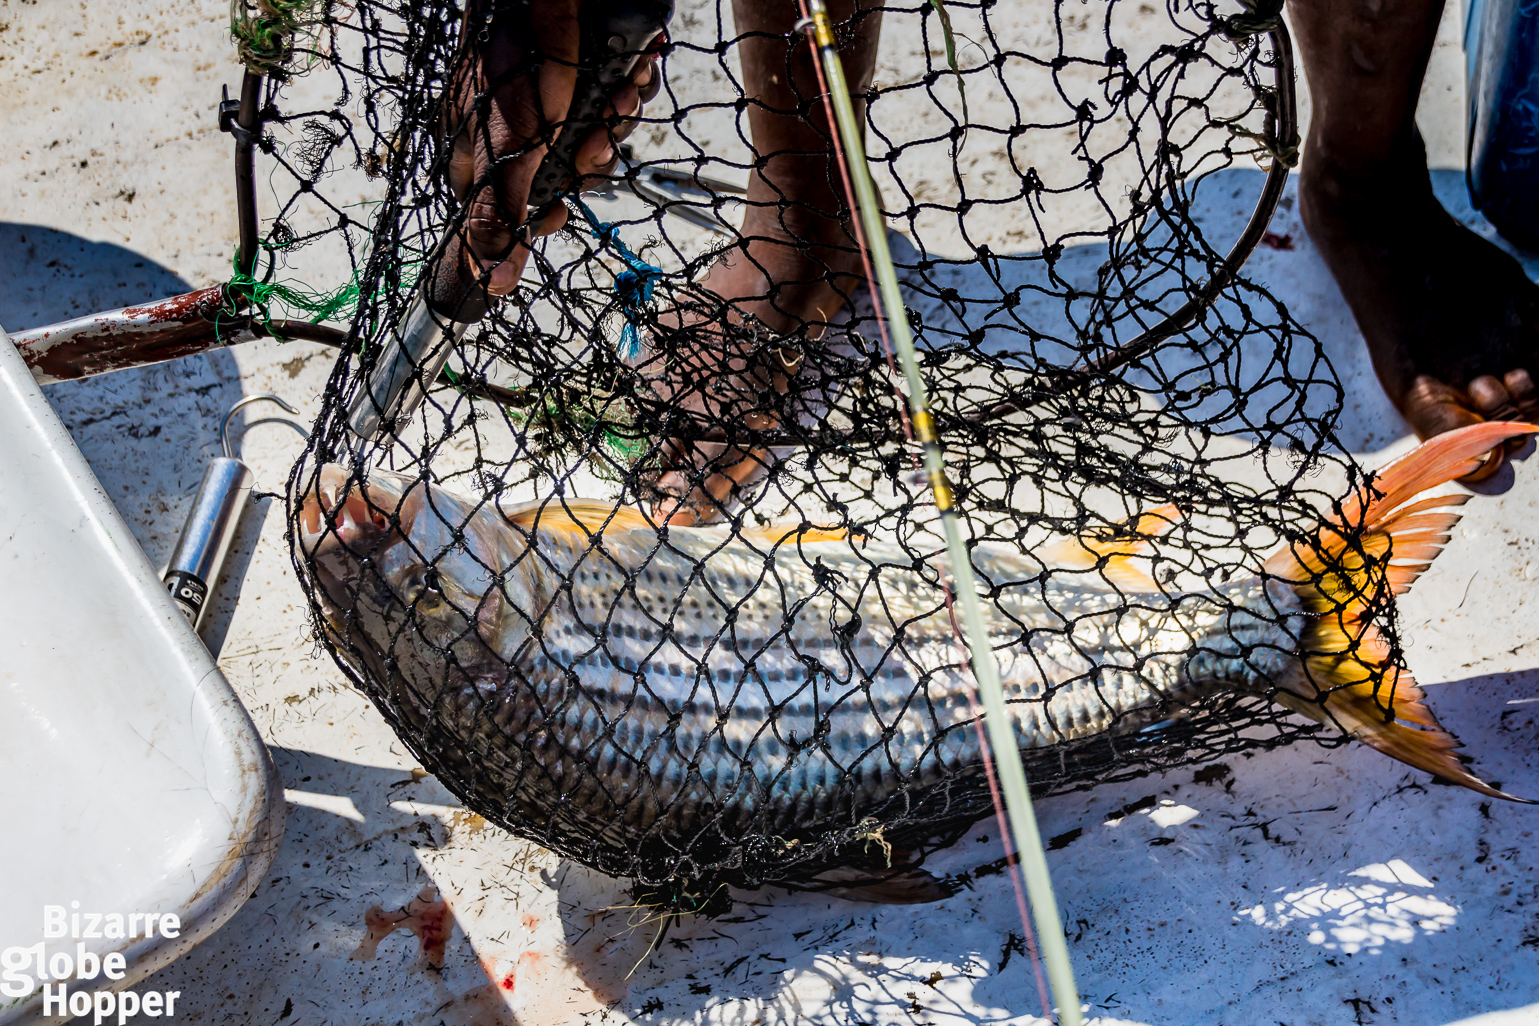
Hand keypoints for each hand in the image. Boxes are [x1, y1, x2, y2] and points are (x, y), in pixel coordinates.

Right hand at [443, 1, 662, 295]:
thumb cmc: (517, 53)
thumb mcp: (506, 147)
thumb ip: (497, 217)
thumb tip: (491, 284)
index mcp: (480, 148)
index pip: (500, 212)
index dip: (532, 219)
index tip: (559, 213)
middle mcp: (514, 130)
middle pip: (558, 181)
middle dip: (586, 161)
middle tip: (593, 141)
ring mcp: (552, 106)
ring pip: (592, 146)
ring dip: (611, 125)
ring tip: (614, 97)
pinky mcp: (587, 81)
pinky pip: (613, 110)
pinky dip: (625, 97)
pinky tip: (626, 79)